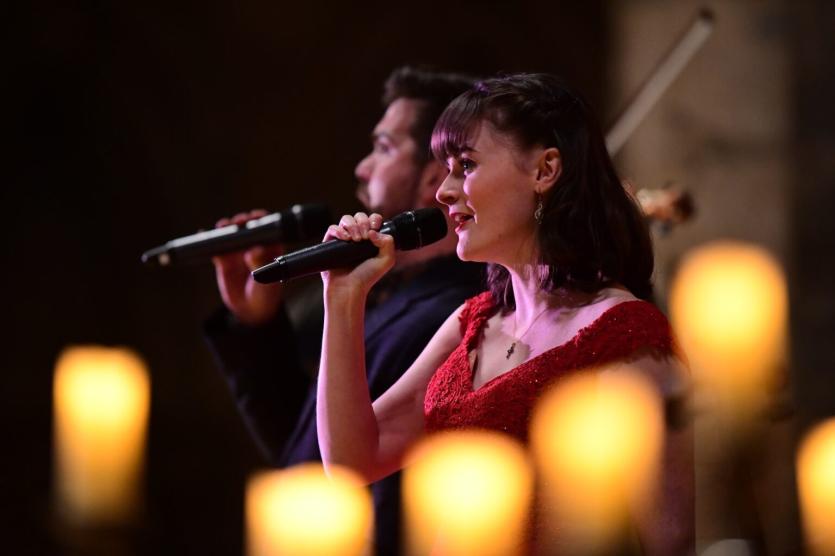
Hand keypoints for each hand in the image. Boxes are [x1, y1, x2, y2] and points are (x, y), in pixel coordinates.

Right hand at [212, 209, 284, 326]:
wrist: (251, 311)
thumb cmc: (266, 294)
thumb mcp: (266, 280)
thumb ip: (260, 264)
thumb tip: (253, 250)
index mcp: (270, 247)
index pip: (265, 227)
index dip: (260, 218)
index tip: (254, 217)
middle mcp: (253, 246)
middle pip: (245, 227)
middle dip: (241, 221)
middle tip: (237, 222)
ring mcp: (238, 252)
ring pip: (230, 235)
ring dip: (225, 228)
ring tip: (222, 226)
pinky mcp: (224, 261)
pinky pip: (215, 249)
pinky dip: (208, 241)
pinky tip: (202, 234)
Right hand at [321, 212, 393, 297]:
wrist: (349, 288)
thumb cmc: (367, 276)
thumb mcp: (387, 260)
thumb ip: (388, 242)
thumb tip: (372, 231)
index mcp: (371, 238)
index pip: (372, 219)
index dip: (374, 219)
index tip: (374, 229)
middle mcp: (357, 236)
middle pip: (359, 216)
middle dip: (363, 223)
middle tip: (364, 237)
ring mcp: (343, 239)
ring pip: (346, 219)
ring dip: (352, 225)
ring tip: (355, 240)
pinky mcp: (330, 243)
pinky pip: (332, 228)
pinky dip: (339, 230)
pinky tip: (345, 239)